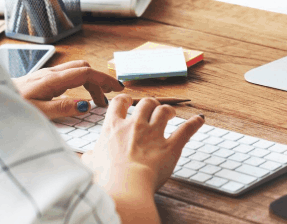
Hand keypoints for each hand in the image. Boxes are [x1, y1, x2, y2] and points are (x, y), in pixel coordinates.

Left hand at [12, 60, 123, 118]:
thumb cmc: (11, 107)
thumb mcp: (37, 112)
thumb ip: (62, 108)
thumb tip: (86, 105)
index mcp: (53, 80)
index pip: (87, 73)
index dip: (104, 79)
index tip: (118, 89)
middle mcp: (51, 73)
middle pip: (84, 69)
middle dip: (99, 81)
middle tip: (107, 99)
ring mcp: (46, 74)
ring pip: (76, 70)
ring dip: (90, 81)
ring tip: (95, 100)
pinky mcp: (41, 79)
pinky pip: (67, 75)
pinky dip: (79, 83)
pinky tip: (76, 97)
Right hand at [82, 96, 204, 193]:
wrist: (123, 186)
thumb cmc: (105, 179)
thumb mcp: (90, 165)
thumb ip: (90, 157)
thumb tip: (86, 157)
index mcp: (113, 128)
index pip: (119, 103)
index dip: (125, 100)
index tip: (128, 102)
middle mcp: (135, 125)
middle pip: (145, 103)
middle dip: (150, 104)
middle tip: (152, 109)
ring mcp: (154, 134)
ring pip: (164, 111)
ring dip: (168, 110)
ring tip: (171, 113)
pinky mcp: (170, 146)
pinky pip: (186, 130)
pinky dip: (194, 124)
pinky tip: (200, 119)